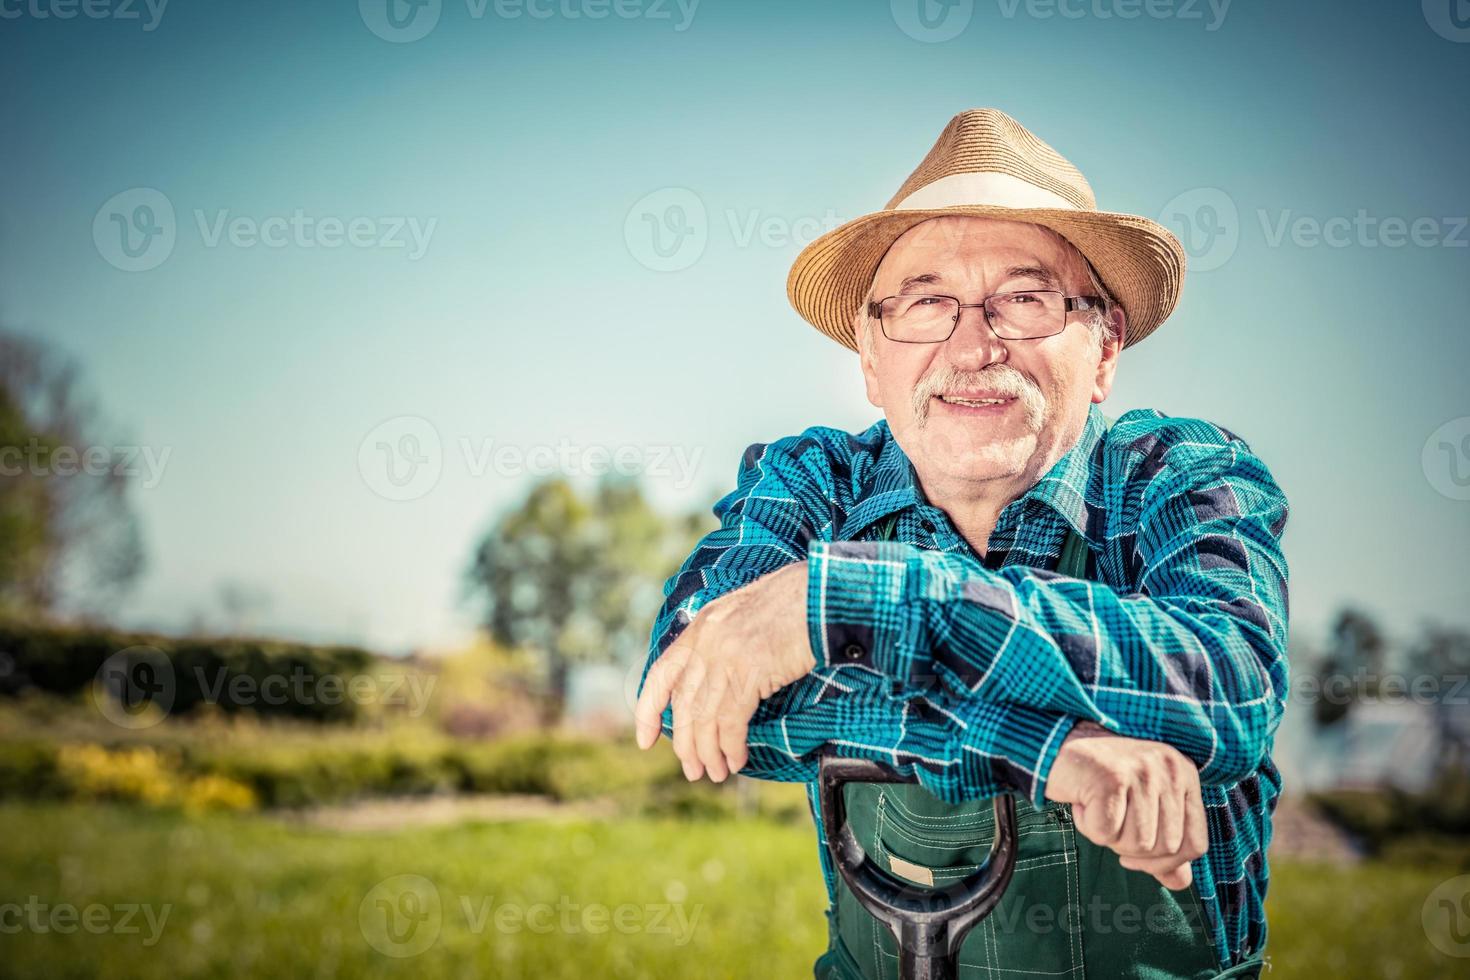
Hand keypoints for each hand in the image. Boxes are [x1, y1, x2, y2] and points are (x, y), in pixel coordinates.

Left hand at [633, 562, 814, 781]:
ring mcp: (726, 656)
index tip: (645, 740)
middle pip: (683, 706)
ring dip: (709, 753)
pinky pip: (731, 721)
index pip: (660, 675)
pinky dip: (731, 746)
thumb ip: (722, 641)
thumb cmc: (792, 604)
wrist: (820, 594)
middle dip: (685, 745)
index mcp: (701, 627)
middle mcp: (706, 642)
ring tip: (716, 773)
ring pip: (705, 718)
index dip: (648, 710)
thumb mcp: (743, 613)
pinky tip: (737, 759)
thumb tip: (714, 681)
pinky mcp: (750, 672)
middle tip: (693, 771)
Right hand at [1043, 720, 1207, 890]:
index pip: (1196, 843)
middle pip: (1166, 848)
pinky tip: (1082, 802)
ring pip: (1137, 843)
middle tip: (1110, 823)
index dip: (1166, 863)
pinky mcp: (1111, 777)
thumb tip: (1180, 882)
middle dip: (1132, 850)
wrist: (1056, 747)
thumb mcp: (1141, 808)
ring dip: (1108, 836)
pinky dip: (1087, 826)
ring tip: (1095, 807)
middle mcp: (1169, 769)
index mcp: (1185, 775)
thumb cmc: (1101, 781)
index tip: (1136, 856)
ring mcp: (1142, 771)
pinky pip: (1106, 832)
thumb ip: (1163, 844)